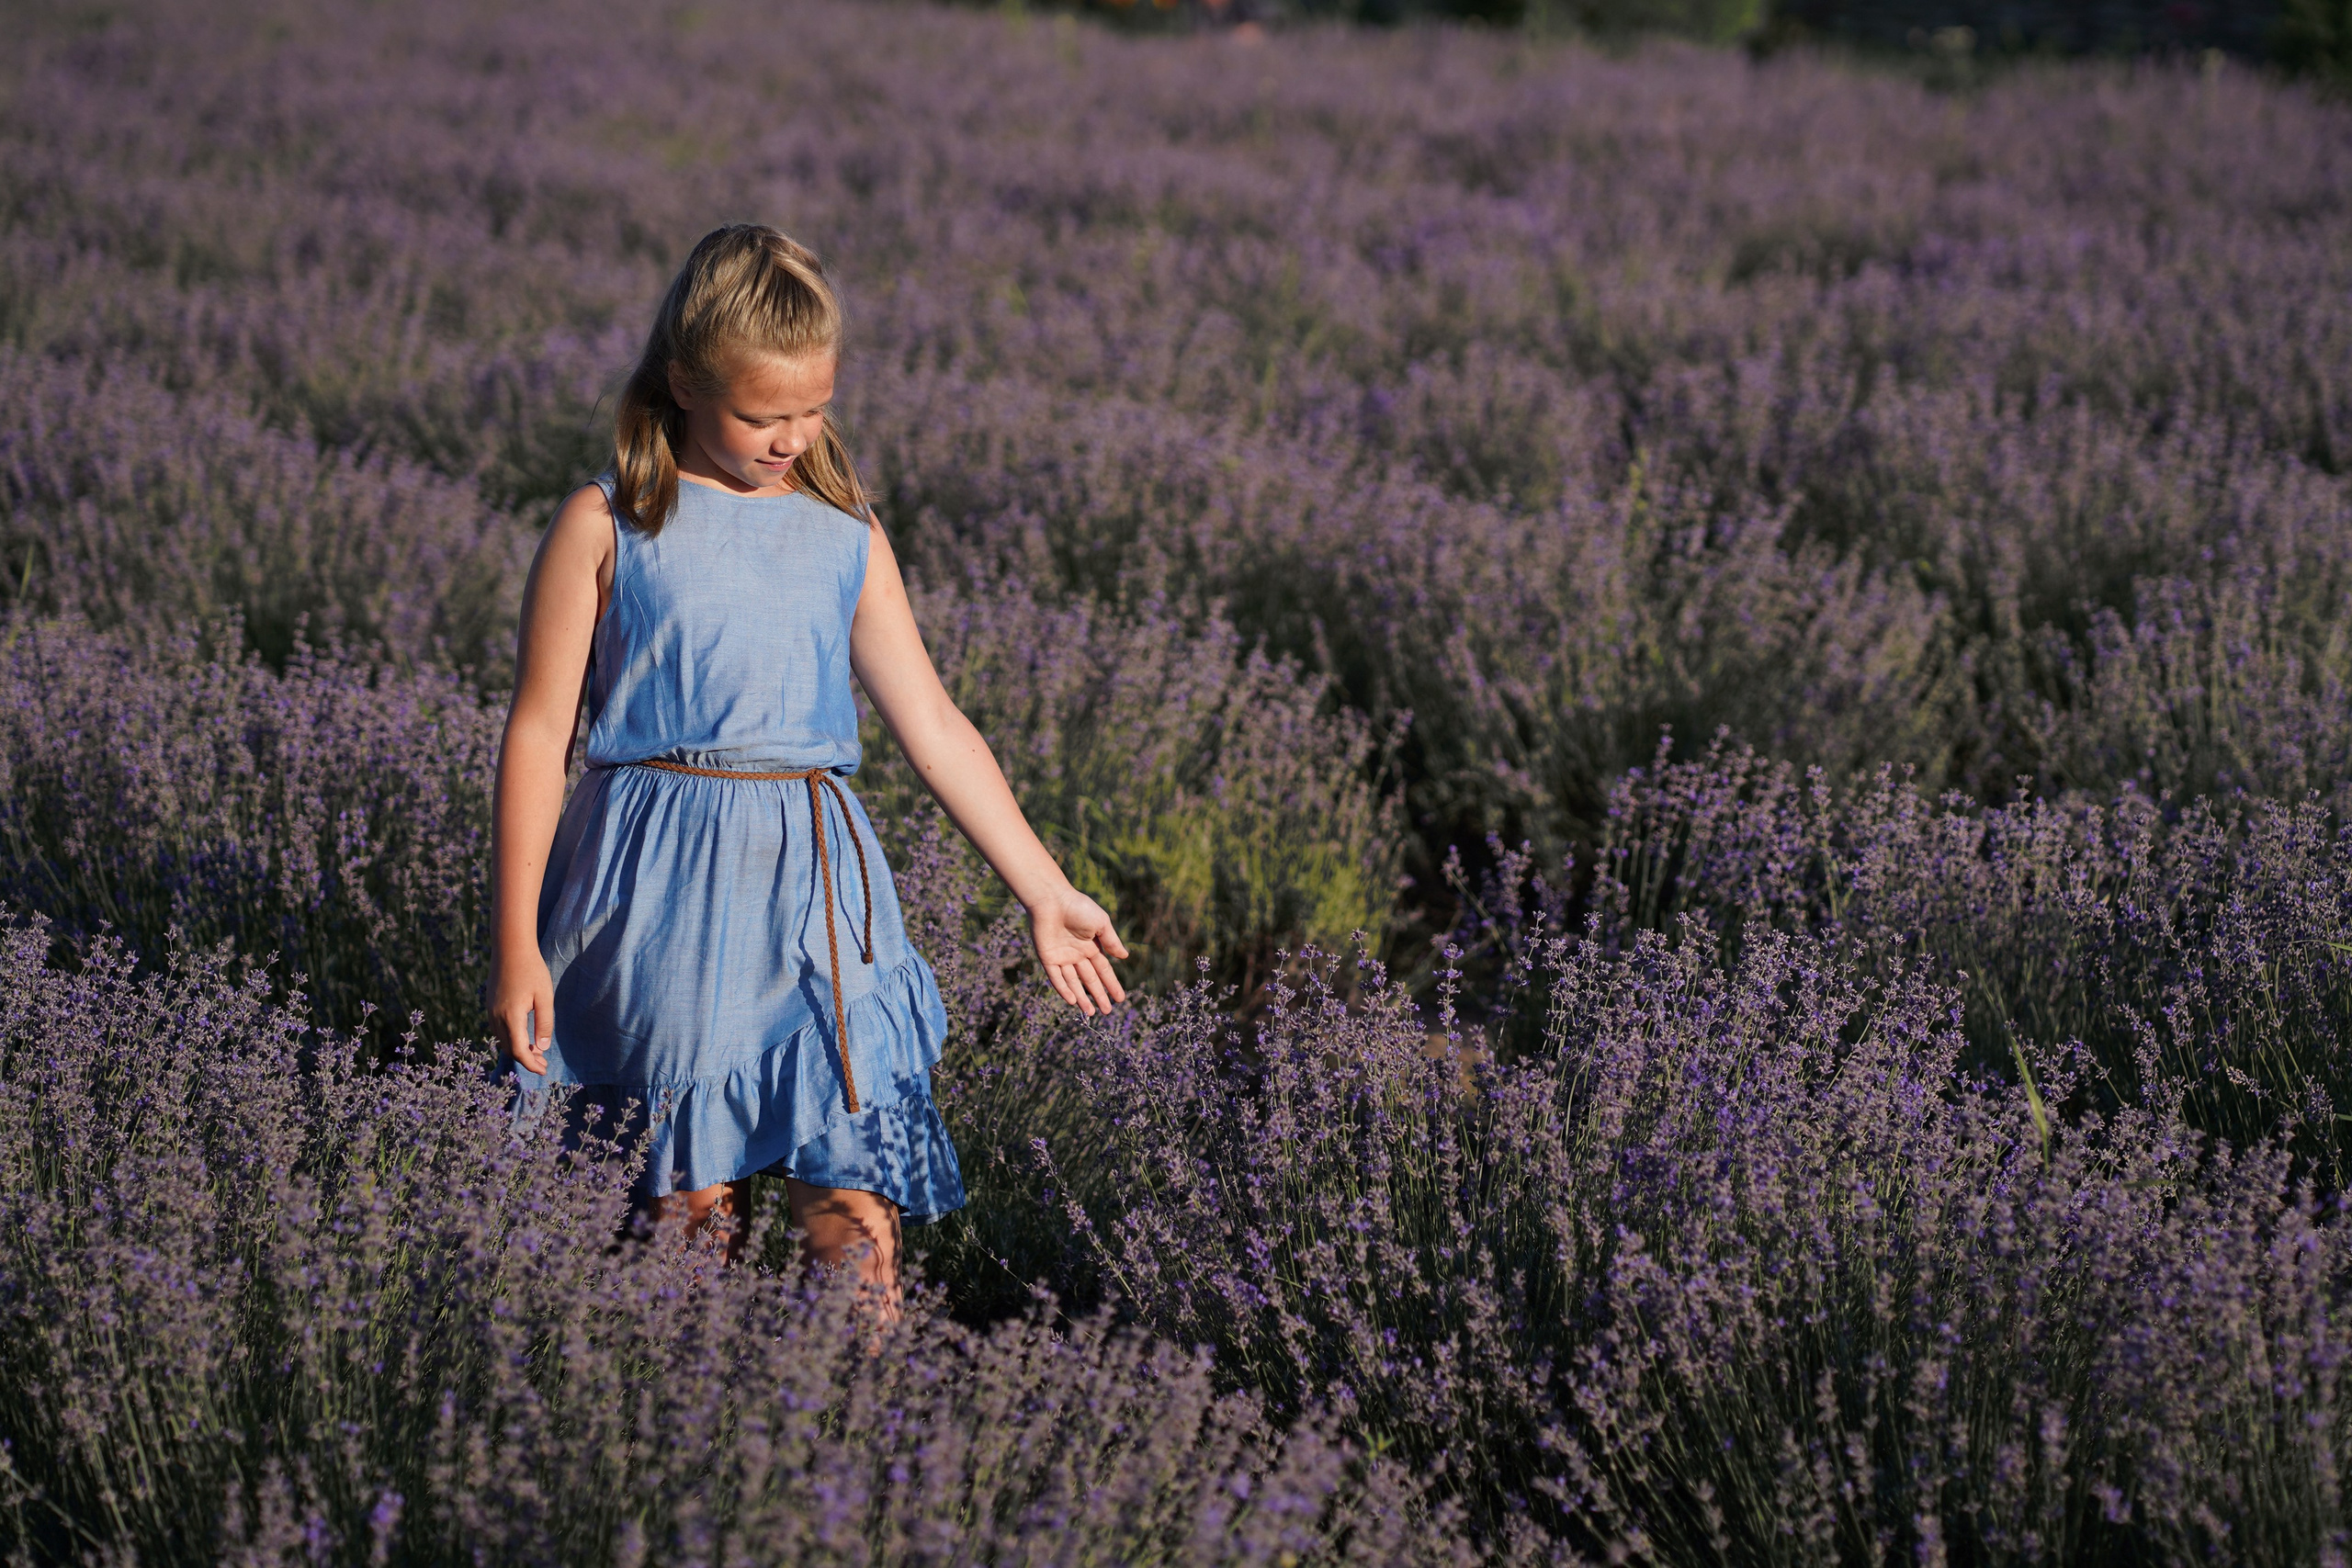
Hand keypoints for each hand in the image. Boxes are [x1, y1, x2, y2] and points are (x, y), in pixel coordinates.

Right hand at [488, 949, 555, 1073]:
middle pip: (509, 1048)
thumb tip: (542, 1048)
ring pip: (502, 1040)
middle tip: (543, 1063)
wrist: (510, 948)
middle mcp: (496, 1017)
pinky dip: (511, 1039)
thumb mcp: (545, 996)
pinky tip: (524, 1037)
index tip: (544, 1070)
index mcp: (511, 1016)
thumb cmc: (532, 970)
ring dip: (518, 1049)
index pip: (519, 1050)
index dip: (531, 1064)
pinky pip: (498, 1030)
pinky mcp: (490, 1006)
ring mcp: (490, 1012)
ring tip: (537, 1052)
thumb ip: (544, 1023)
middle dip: (526, 1059)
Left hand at [1028, 887, 1129, 1015]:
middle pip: (1090, 980)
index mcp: (1091, 946)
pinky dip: (1064, 989)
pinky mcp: (1047, 958)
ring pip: (1073, 982)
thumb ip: (1111, 941)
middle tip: (1107, 1012)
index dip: (1112, 984)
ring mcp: (1062, 957)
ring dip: (1082, 998)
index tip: (1120, 999)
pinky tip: (1072, 1001)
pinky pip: (1056, 978)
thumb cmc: (1078, 907)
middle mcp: (1077, 954)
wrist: (1052, 900)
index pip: (1104, 970)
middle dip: (1099, 995)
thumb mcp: (1101, 923)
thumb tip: (1125, 957)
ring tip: (1090, 1013)